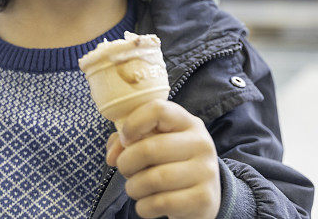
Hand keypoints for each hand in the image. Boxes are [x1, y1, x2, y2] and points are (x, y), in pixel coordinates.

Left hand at [106, 99, 220, 218]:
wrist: (202, 198)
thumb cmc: (171, 165)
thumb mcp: (156, 144)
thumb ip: (129, 141)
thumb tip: (112, 156)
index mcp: (189, 123)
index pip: (158, 110)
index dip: (133, 123)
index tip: (125, 139)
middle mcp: (201, 143)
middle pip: (149, 148)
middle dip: (126, 163)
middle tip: (126, 169)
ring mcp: (205, 171)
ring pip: (153, 180)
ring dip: (133, 188)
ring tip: (136, 188)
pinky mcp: (203, 198)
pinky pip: (160, 203)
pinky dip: (144, 207)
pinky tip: (148, 204)